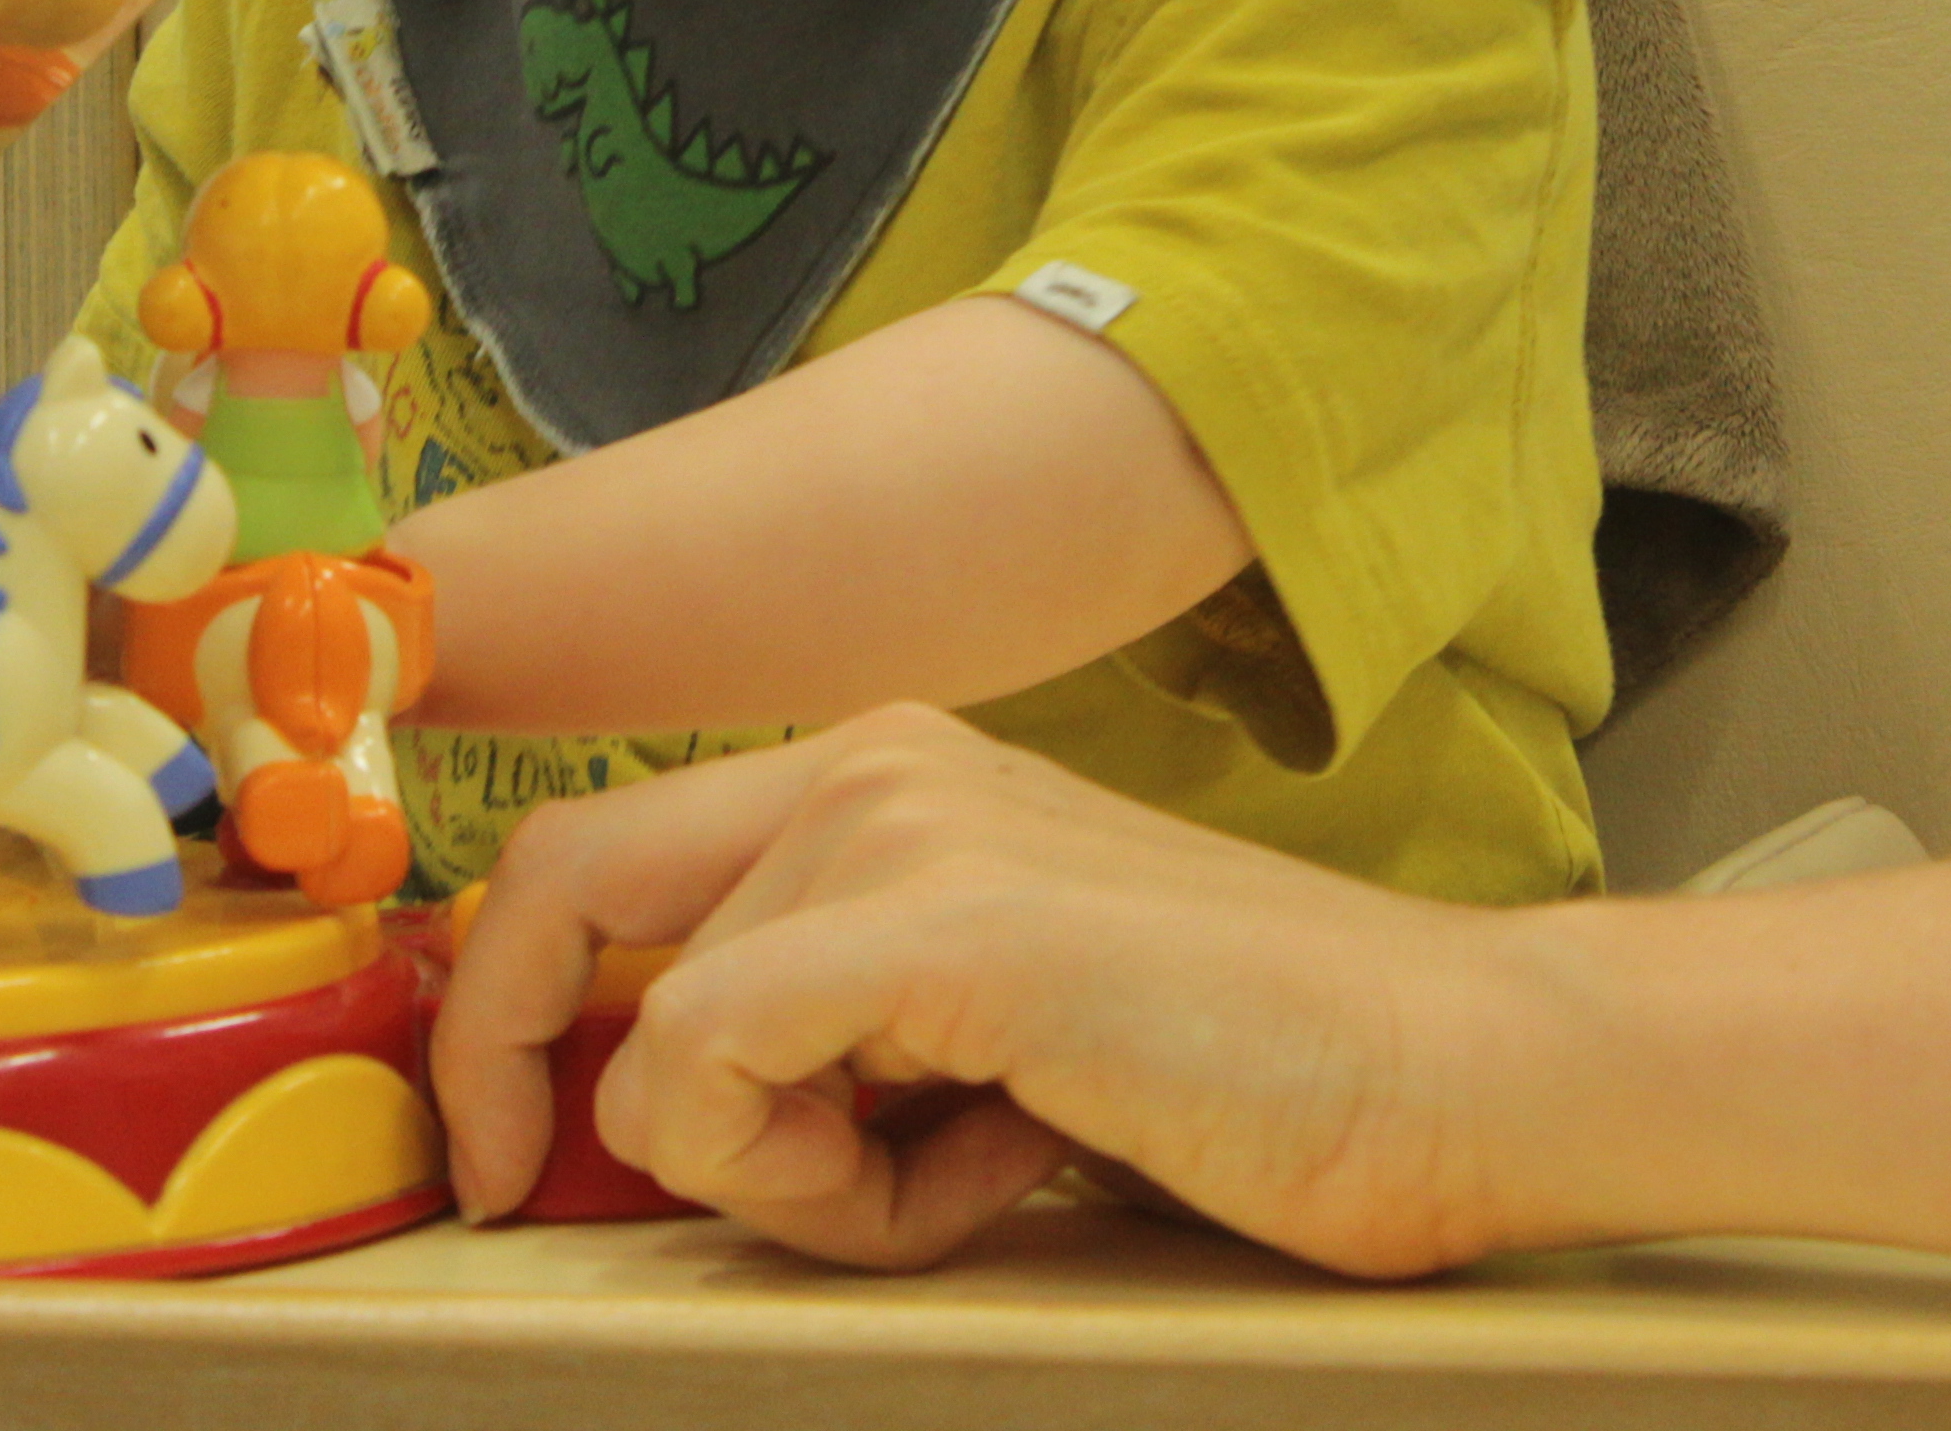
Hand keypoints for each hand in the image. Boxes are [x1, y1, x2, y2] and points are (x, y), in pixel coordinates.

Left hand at [430, 706, 1540, 1275]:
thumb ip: (834, 1036)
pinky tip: (969, 1184)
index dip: (505, 999)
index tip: (511, 1147)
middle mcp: (876, 762)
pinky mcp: (940, 920)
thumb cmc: (1246, 1084)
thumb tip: (657, 1116)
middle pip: (558, 884)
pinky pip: (712, 1071)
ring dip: (773, 1178)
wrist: (1452, 1072)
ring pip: (658, 1040)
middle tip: (517, 1189)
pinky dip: (805, 1187)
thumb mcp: (986, 1036)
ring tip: (950, 1187)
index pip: (602, 853)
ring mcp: (906, 822)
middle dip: (498, 1056)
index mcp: (889, 772)